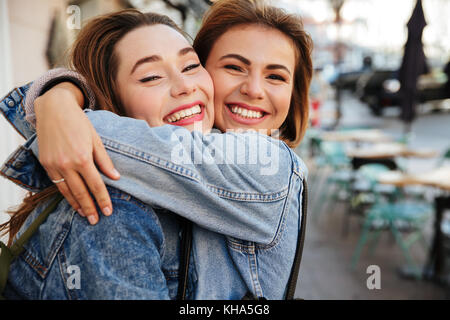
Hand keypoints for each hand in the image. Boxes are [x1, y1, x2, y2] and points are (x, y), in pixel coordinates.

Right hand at [34, 82, 119, 223]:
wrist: (54, 109)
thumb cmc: (79, 122)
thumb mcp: (96, 139)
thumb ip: (105, 161)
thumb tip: (116, 178)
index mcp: (82, 158)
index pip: (96, 185)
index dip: (103, 199)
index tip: (108, 211)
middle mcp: (67, 164)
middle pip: (81, 192)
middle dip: (90, 208)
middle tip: (97, 221)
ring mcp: (54, 165)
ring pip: (66, 191)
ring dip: (76, 205)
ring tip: (85, 215)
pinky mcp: (45, 164)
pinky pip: (56, 184)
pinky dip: (65, 194)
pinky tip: (72, 201)